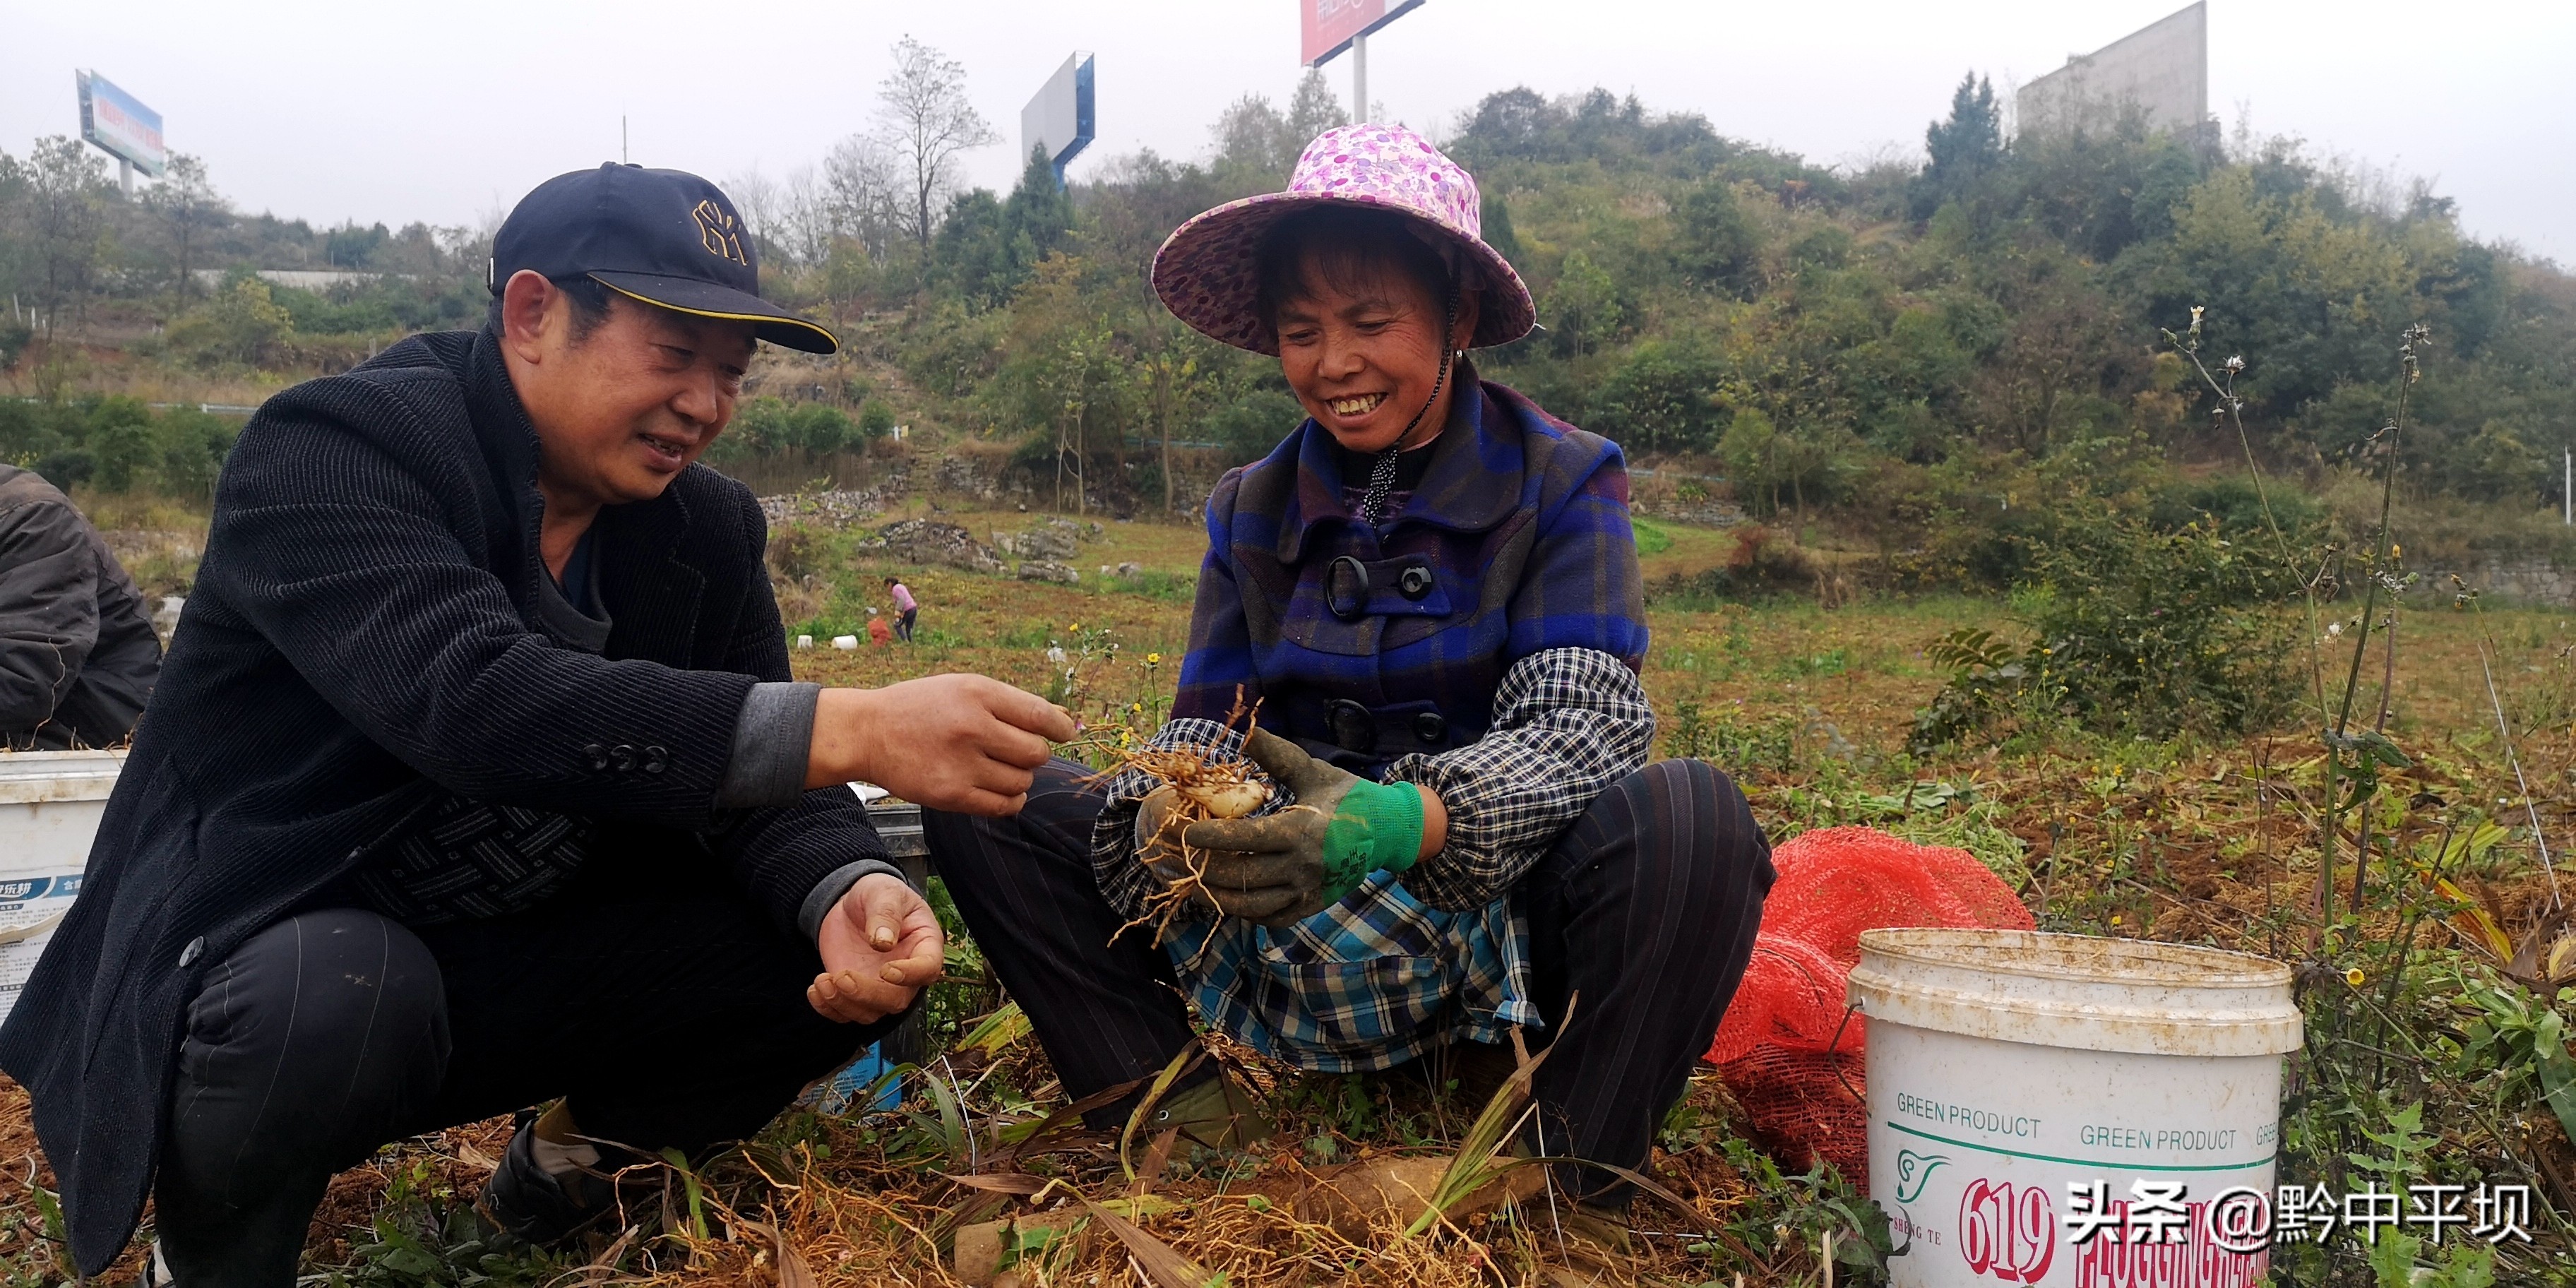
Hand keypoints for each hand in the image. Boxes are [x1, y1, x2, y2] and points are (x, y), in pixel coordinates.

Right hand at [808, 675, 1075, 813]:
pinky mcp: (952, 795)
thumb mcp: (963, 687)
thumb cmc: (922, 708)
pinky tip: (999, 789)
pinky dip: (1010, 800)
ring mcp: (962, 764)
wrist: (869, 732)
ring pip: (1023, 781)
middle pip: (1036, 753)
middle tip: (1013, 750)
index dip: (1061, 728)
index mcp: (978, 693)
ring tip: (998, 767)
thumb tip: (1062, 722)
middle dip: (1033, 754)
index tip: (1066, 734)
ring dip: (1019, 777)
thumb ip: (1009, 703)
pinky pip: (1005, 806)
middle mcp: (972, 727)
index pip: (1040, 715)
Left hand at [808, 872, 944, 1022]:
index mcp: (924, 945)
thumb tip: (883, 942)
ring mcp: (880, 986)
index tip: (887, 970)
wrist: (852, 903)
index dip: (911, 975)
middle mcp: (906, 973)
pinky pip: (845, 1013)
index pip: (928, 969)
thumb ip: (885, 914)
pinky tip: (816, 990)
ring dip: (843, 1003)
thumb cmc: (878, 894)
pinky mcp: (856, 992)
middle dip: (867, 994)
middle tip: (841, 976)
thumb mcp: (884, 893)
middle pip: (896, 1000)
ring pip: (870, 1012)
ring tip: (822, 980)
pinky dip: (828, 1008)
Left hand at [1174, 730, 1429, 928]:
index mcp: (1302, 830)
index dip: (1211, 837)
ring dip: (1216, 898)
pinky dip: (1245, 913)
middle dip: (1202, 869)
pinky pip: (1272, 917)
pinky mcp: (1312, 905)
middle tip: (1174, 859)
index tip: (1183, 831)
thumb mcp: (1312, 770)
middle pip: (1242, 876)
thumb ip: (1276, 755)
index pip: (1246, 839)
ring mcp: (1308, 890)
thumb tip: (1244, 732)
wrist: (1389, 830)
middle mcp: (1304, 866)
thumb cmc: (1347, 795)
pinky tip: (1224, 901)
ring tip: (1190, 886)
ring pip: (1252, 904)